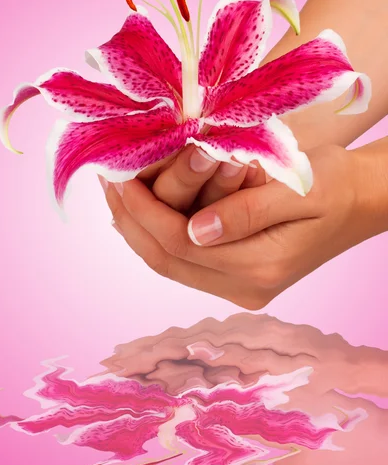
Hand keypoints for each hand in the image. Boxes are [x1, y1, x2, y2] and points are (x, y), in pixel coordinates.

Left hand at [101, 142, 383, 308]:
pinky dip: (157, 231)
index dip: (142, 211)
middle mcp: (244, 287)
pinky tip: (144, 206)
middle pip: (166, 260)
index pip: (179, 244)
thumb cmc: (334, 186)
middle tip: (105, 182)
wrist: (360, 200)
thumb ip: (246, 214)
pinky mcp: (237, 272)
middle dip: (130, 220)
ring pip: (169, 262)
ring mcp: (240, 285)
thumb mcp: (297, 191)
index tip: (116, 177)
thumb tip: (193, 231)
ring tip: (114, 191)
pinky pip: (183, 257)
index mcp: (259, 268)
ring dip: (138, 227)